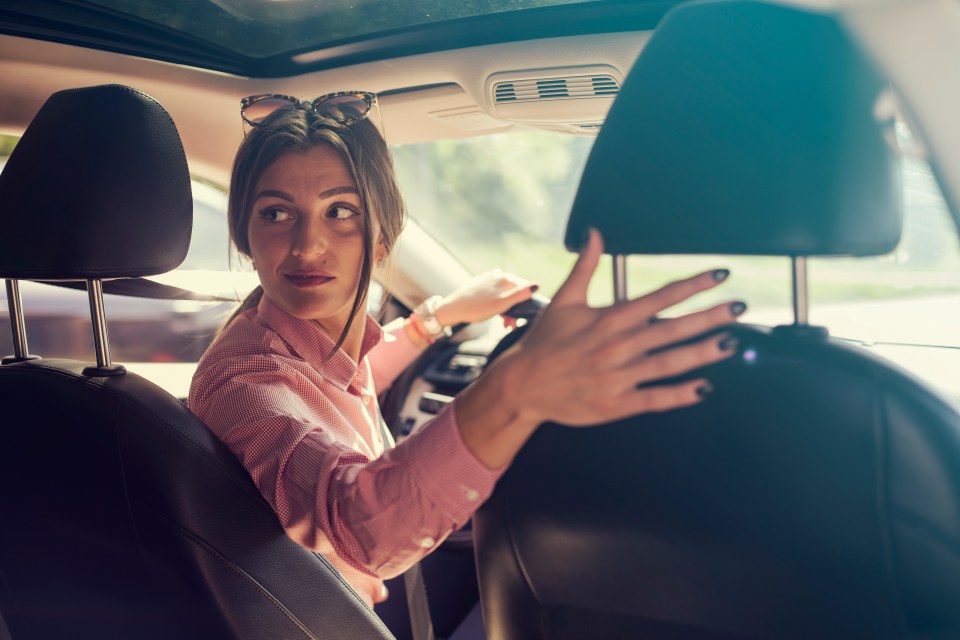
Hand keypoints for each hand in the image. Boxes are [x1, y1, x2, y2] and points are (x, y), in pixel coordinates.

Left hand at [433, 269, 537, 325]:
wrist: (452, 309)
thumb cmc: (477, 308)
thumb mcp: (502, 304)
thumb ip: (520, 295)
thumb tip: (537, 285)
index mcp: (505, 278)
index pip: (525, 288)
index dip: (526, 304)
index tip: (520, 319)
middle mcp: (498, 275)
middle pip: (514, 292)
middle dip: (515, 309)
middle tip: (510, 325)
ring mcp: (488, 279)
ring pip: (504, 295)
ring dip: (507, 309)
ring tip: (504, 323)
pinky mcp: (481, 285)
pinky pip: (495, 295)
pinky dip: (497, 305)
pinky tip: (494, 315)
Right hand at [502, 228, 742, 426]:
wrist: (523, 385)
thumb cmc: (544, 343)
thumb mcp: (564, 300)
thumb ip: (585, 266)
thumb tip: (594, 233)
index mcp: (610, 318)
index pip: (660, 296)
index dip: (693, 284)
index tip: (719, 275)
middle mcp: (619, 346)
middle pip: (673, 328)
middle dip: (710, 317)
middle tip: (739, 307)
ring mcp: (620, 376)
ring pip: (670, 363)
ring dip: (703, 352)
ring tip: (731, 342)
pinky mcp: (617, 404)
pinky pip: (655, 398)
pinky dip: (681, 394)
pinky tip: (705, 388)